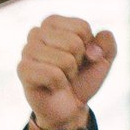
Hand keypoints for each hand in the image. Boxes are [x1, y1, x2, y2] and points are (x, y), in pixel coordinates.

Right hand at [18, 15, 114, 129]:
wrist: (69, 106)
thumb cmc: (82, 78)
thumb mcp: (103, 59)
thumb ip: (107, 44)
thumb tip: (93, 49)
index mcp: (53, 22)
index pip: (82, 27)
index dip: (88, 47)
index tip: (80, 58)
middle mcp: (36, 32)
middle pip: (74, 43)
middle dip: (79, 62)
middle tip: (69, 70)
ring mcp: (27, 50)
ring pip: (65, 60)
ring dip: (69, 74)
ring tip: (61, 78)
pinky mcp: (22, 69)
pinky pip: (53, 74)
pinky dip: (59, 84)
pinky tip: (52, 86)